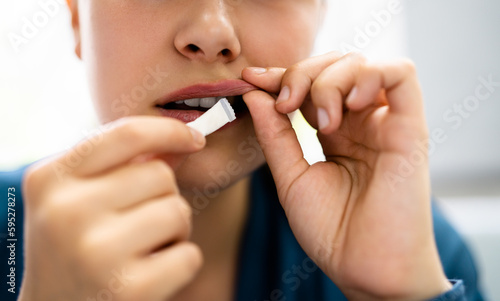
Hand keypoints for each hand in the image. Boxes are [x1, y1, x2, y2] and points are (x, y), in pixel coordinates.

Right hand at [20, 117, 204, 300]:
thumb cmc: (73, 247)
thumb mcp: (76, 198)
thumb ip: (121, 165)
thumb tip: (184, 139)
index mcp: (50, 180)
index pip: (127, 134)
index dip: (171, 130)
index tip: (195, 138)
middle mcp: (66, 212)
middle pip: (160, 174)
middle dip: (163, 196)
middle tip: (138, 224)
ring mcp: (96, 253)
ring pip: (178, 211)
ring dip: (174, 230)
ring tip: (142, 249)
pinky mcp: (129, 290)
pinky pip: (189, 255)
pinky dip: (180, 263)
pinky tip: (150, 275)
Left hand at [242, 52, 451, 299]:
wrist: (364, 269)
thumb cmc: (330, 231)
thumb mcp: (290, 176)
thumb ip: (275, 133)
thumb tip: (255, 92)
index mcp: (336, 132)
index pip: (311, 84)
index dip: (281, 74)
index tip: (252, 78)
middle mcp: (362, 123)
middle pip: (335, 65)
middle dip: (303, 73)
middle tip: (285, 102)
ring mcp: (386, 123)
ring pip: (363, 64)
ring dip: (330, 80)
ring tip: (319, 120)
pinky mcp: (411, 129)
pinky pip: (401, 75)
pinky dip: (369, 76)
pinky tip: (347, 106)